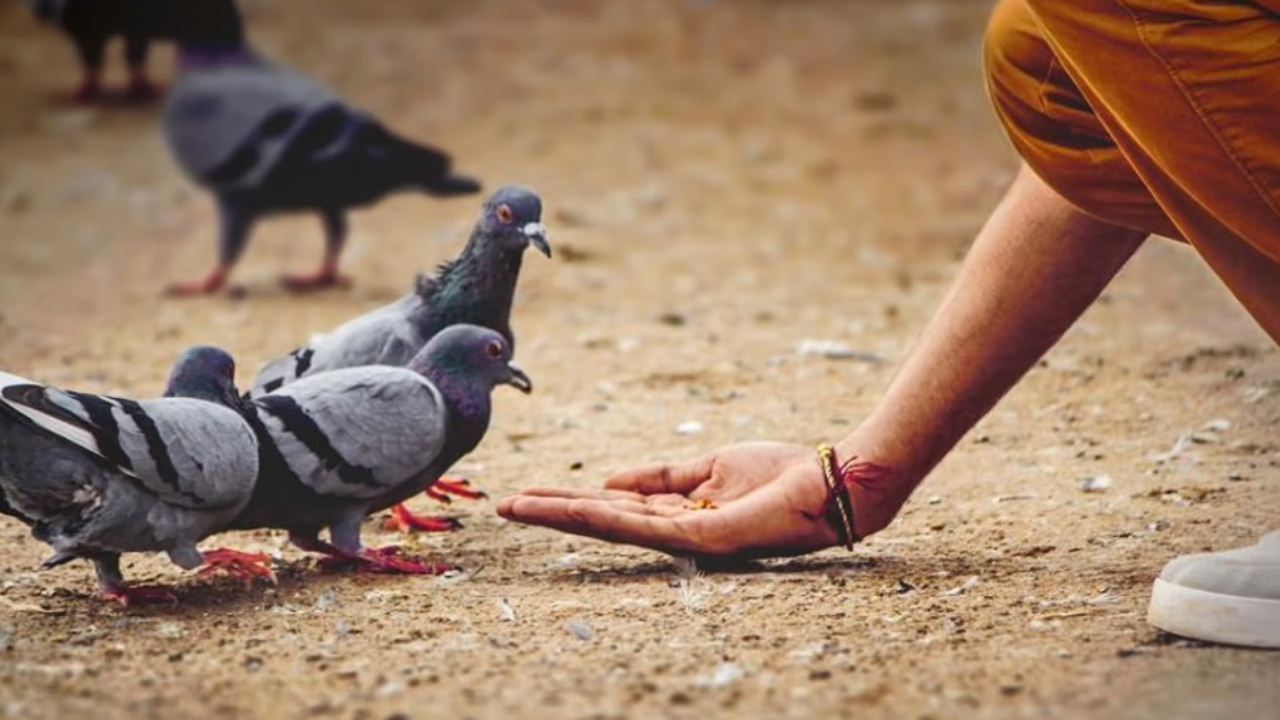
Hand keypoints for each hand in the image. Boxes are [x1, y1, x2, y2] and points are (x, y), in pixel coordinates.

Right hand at [496, 442, 844, 559]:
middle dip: (554, 513)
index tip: (530, 491)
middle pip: (603, 521)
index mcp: (679, 512)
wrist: (829, 482)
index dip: (572, 500)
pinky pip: (641, 524)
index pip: (615, 507)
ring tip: (516, 507)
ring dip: (561, 516)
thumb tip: (610, 479)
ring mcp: (685, 538)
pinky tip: (566, 507)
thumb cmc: (781, 474)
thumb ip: (662, 475)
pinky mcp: (700, 538)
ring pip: (611, 526)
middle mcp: (676, 531)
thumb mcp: (711, 466)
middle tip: (504, 506)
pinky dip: (599, 515)